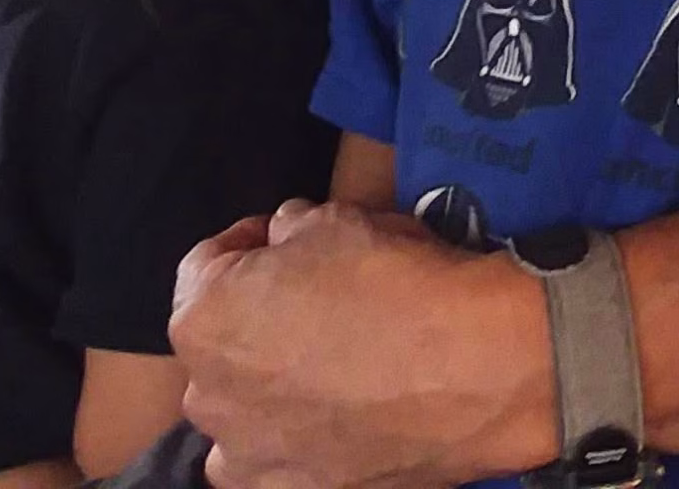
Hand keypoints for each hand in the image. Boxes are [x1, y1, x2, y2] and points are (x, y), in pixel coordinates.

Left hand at [174, 201, 543, 488]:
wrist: (475, 367)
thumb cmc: (397, 285)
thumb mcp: (332, 218)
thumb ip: (287, 230)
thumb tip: (284, 240)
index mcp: (204, 319)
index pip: (204, 266)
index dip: (247, 246)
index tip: (277, 243)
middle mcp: (208, 395)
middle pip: (220, 342)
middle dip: (257, 317)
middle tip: (314, 302)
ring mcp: (248, 455)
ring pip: (241, 407)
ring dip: (268, 385)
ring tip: (329, 364)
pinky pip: (273, 459)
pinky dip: (294, 438)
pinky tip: (337, 414)